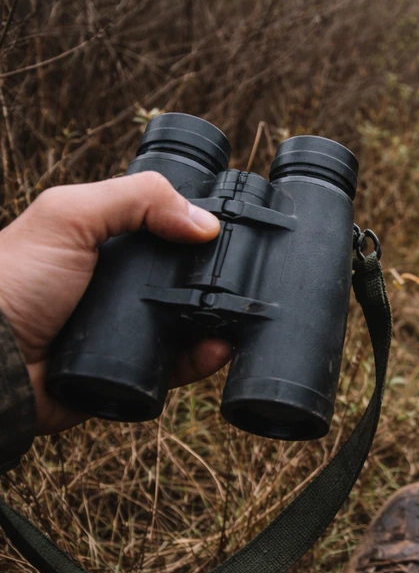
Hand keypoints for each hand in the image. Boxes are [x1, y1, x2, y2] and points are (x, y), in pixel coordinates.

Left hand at [0, 172, 232, 433]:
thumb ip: (136, 200)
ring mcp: (123, 331)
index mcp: (103, 247)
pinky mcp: (128, 373)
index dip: (195, 231)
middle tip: (241, 280)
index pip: (161, 233)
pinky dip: (201, 361)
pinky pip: (176, 368)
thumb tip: (205, 222)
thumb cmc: (12, 282)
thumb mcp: (69, 217)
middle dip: (214, 281)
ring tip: (238, 318)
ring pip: (186, 326)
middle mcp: (115, 288)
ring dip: (217, 323)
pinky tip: (218, 349)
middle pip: (181, 281)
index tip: (227, 234)